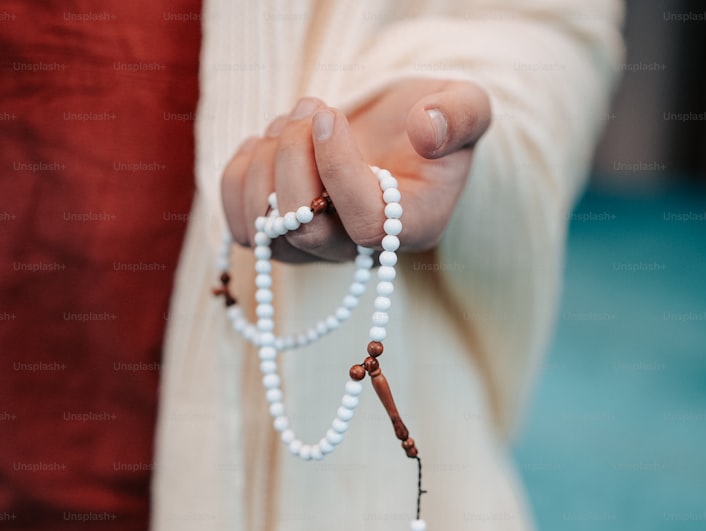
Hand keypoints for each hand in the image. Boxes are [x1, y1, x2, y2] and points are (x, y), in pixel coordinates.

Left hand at [220, 79, 491, 261]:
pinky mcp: (280, 236)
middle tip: (310, 107)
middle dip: (293, 158)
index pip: (366, 222)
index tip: (327, 114)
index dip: (338, 168)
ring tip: (293, 119)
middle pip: (305, 232)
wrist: (398, 132)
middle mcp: (360, 249)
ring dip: (265, 162)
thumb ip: (460, 115)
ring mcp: (315, 247)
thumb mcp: (466, 105)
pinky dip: (239, 175)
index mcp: (414, 224)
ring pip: (264, 231)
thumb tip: (426, 130)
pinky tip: (266, 141)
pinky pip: (240, 223)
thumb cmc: (433, 121)